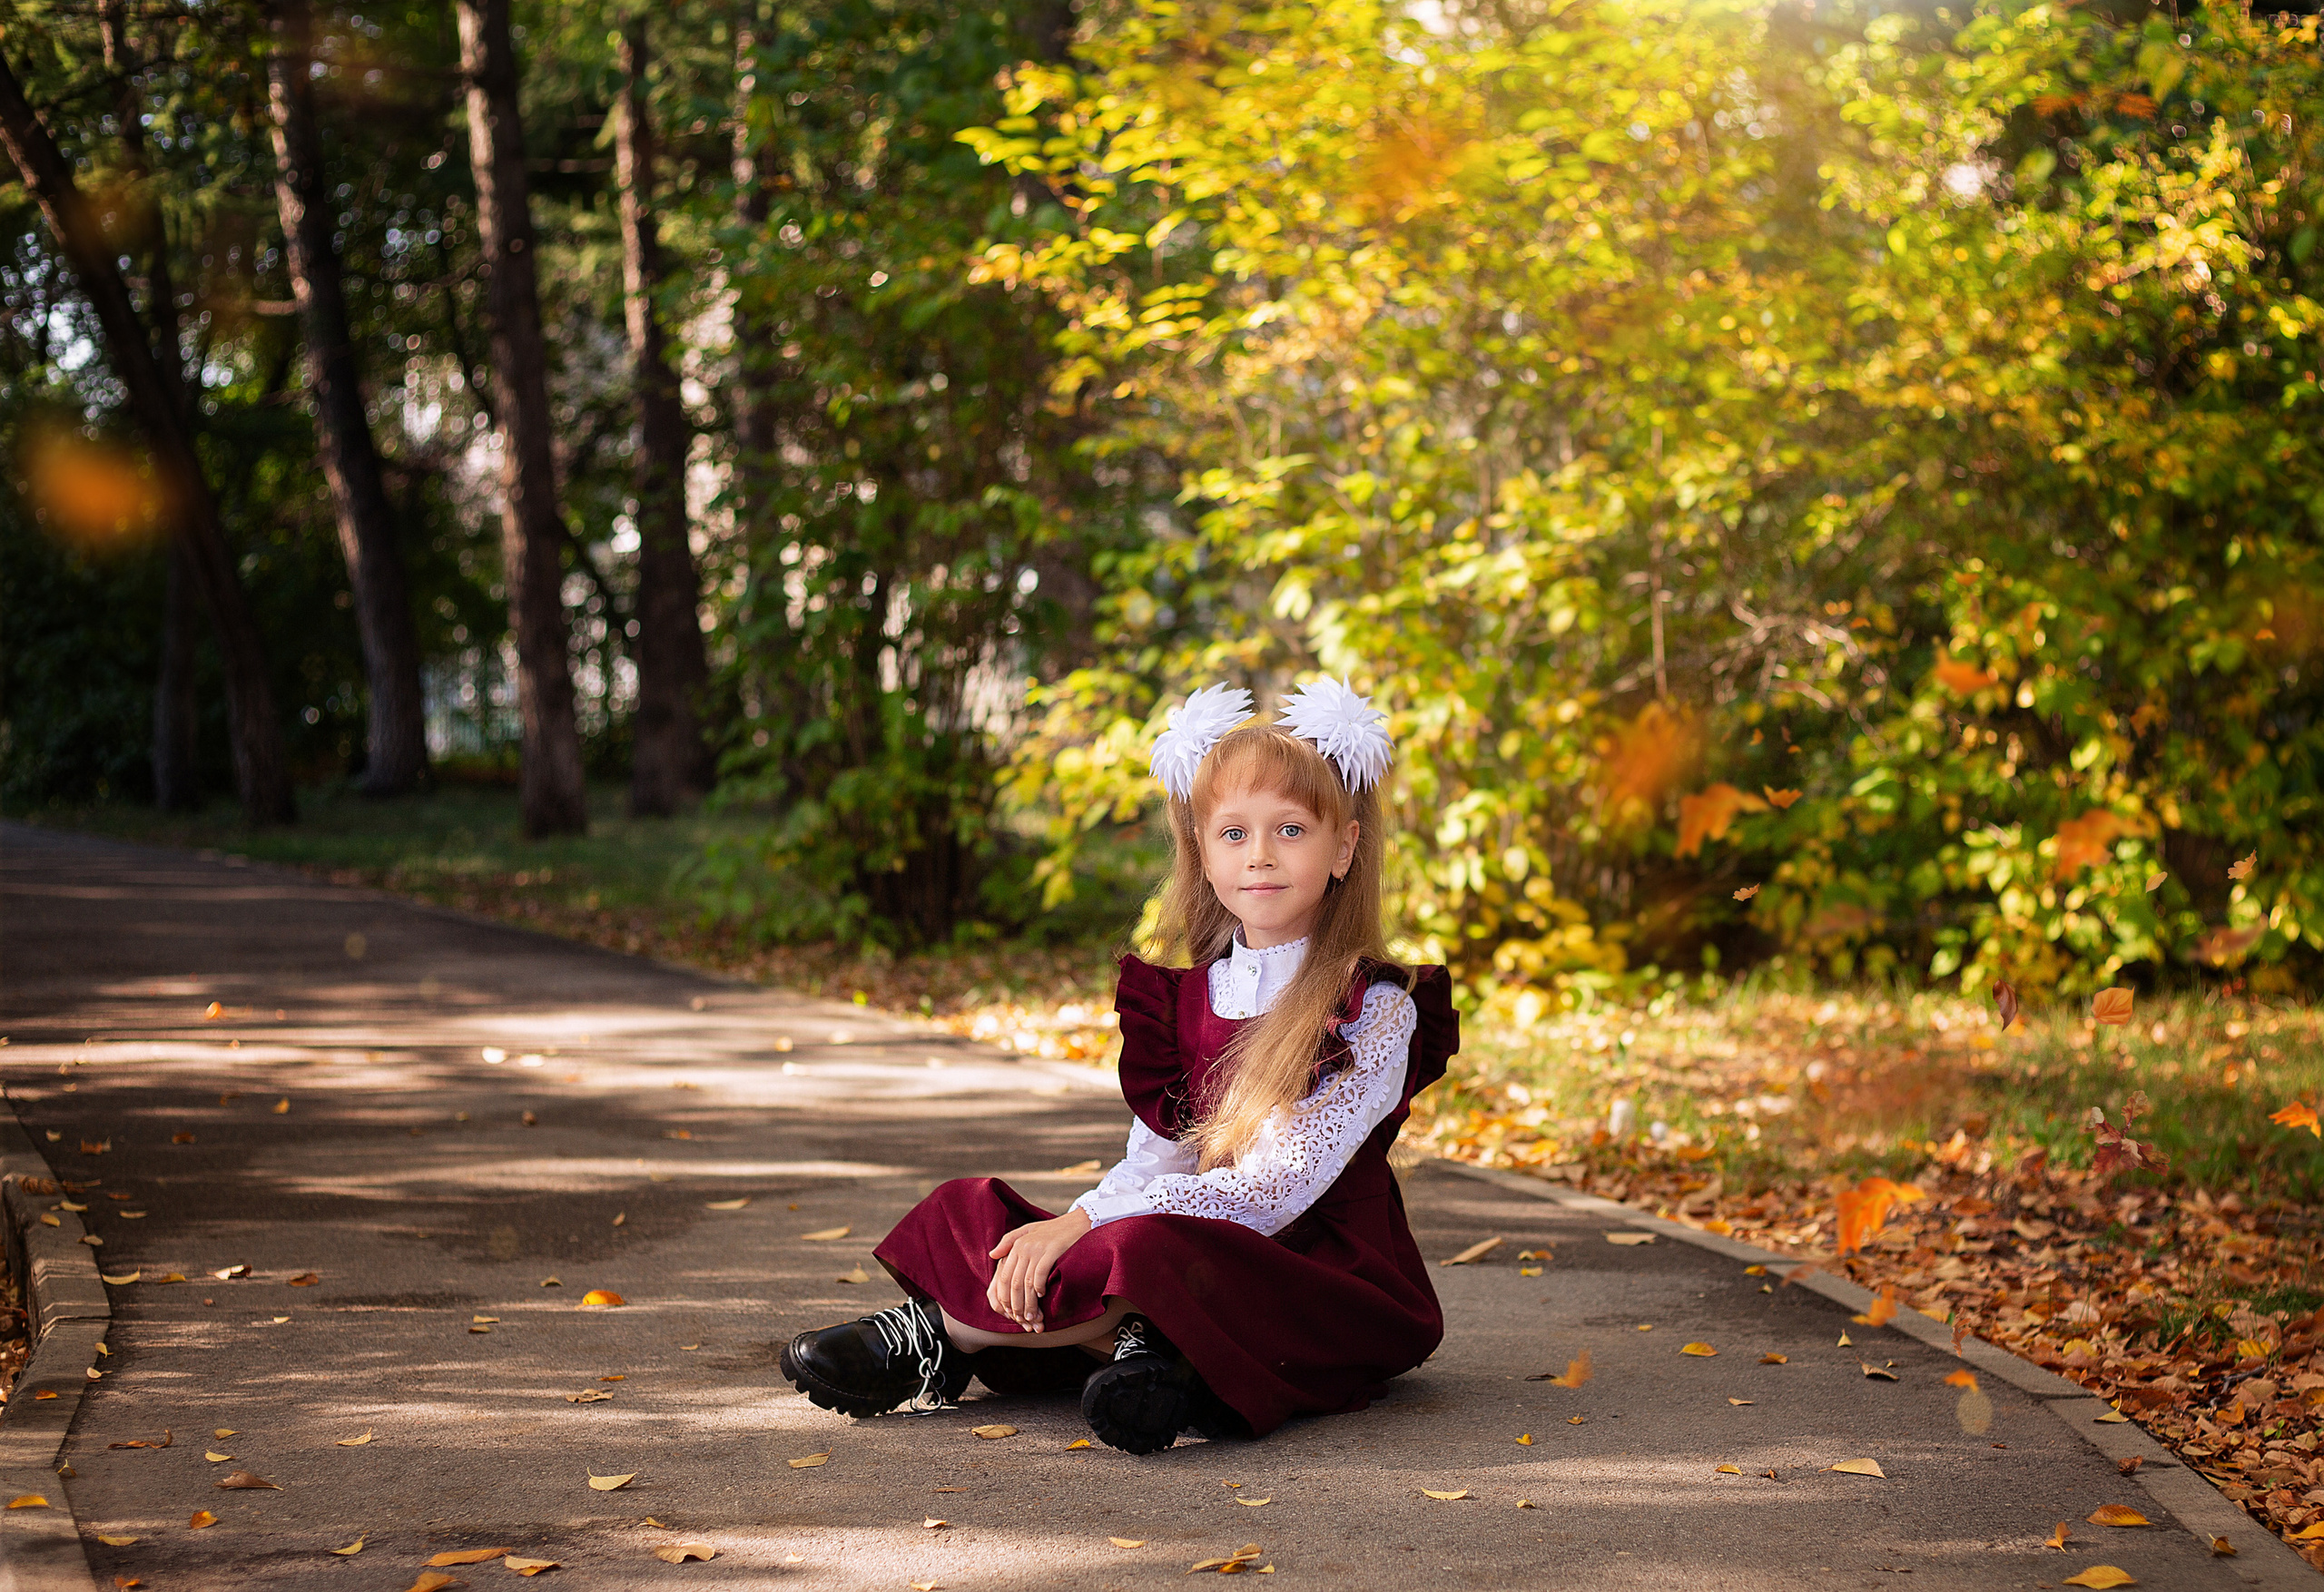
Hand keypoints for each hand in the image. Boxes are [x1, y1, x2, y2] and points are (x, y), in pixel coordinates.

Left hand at [986, 1208, 1091, 1330]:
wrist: (1080, 1221)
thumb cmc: (1054, 1229)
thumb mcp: (1029, 1230)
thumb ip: (1009, 1241)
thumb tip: (992, 1254)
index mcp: (1016, 1244)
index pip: (1004, 1277)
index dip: (1005, 1298)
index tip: (1011, 1313)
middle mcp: (1023, 1246)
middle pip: (1013, 1283)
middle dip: (1016, 1305)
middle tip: (1021, 1320)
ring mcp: (1037, 1248)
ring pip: (1026, 1283)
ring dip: (1029, 1303)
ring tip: (1032, 1317)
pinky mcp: (1052, 1251)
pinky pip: (1040, 1275)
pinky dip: (1040, 1289)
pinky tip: (1043, 1297)